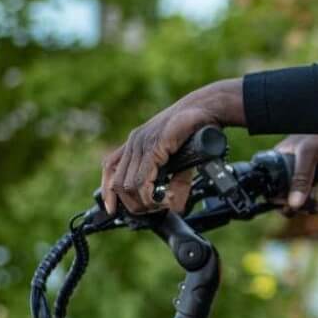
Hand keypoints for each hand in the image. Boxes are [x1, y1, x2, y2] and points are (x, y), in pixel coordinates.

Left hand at [100, 79, 243, 216]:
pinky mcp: (155, 146)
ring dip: (142, 202)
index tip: (113, 210)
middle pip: (117, 183)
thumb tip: (175, 207)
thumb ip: (174, 182)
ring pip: (127, 185)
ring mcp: (142, 143)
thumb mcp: (181, 160)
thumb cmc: (196, 128)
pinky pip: (143, 178)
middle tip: (153, 210)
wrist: (208, 107)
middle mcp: (134, 142)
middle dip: (132, 204)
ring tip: (159, 205)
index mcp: (136, 142)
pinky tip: (161, 198)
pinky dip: (150, 194)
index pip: (110, 168)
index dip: (108, 192)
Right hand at [274, 134, 317, 212]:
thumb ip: (302, 177)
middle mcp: (289, 165)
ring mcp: (303, 171)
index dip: (276, 197)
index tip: (286, 206)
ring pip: (298, 195)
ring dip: (305, 205)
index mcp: (279, 158)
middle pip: (283, 192)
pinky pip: (310, 193)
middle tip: (304, 208)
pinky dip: (314, 201)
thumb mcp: (309, 154)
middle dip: (292, 204)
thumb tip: (294, 204)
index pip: (270, 182)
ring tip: (317, 206)